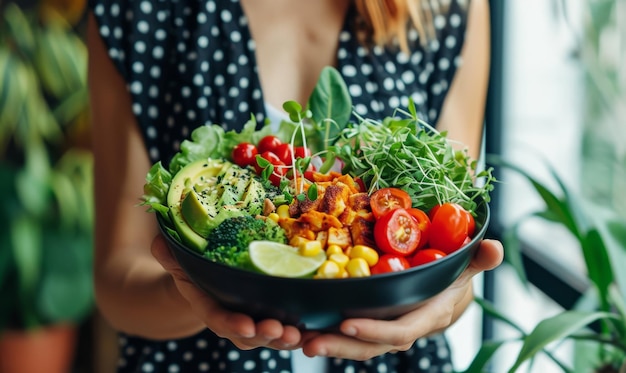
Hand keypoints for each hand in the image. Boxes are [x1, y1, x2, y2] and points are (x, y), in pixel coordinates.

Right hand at [151, 234, 303, 349]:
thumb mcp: (181, 260)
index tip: (247, 326)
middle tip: (280, 331)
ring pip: (269, 337)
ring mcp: (252, 321)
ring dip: (284, 339)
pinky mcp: (271, 317)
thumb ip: (171, 255)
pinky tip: (315, 332)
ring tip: (298, 335)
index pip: (218, 319)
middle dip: (265, 335)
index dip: (232, 325)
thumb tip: (159, 241)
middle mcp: (231, 319)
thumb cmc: (194, 268)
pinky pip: (285, 330)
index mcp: (208, 306)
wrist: (206, 281)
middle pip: (248, 335)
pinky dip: (301, 334)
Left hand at [300, 239, 503, 360]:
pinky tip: (303, 329)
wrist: (449, 293)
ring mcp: (386, 328)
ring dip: (328, 344)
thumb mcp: (467, 265)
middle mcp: (404, 328)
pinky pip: (350, 334)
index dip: (375, 331)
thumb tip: (494, 248)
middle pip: (371, 345)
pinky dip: (328, 333)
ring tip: (299, 341)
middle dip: (341, 346)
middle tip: (309, 342)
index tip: (347, 324)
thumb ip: (478, 258)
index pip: (400, 330)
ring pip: (356, 344)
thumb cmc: (455, 276)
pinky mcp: (372, 323)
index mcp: (426, 316)